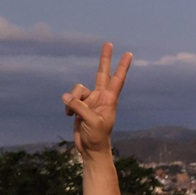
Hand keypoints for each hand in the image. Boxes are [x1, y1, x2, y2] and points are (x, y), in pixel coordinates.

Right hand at [63, 43, 132, 157]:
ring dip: (73, 99)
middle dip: (105, 59)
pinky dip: (67, 105)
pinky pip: (70, 98)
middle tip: (109, 43)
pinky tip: (69, 116)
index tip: (129, 54)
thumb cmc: (97, 138)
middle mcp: (101, 97)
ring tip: (73, 113)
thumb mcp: (91, 122)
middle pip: (102, 73)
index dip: (122, 67)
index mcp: (109, 100)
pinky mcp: (80, 106)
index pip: (117, 80)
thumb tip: (66, 97)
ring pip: (77, 89)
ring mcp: (90, 101)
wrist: (91, 149)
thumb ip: (80, 107)